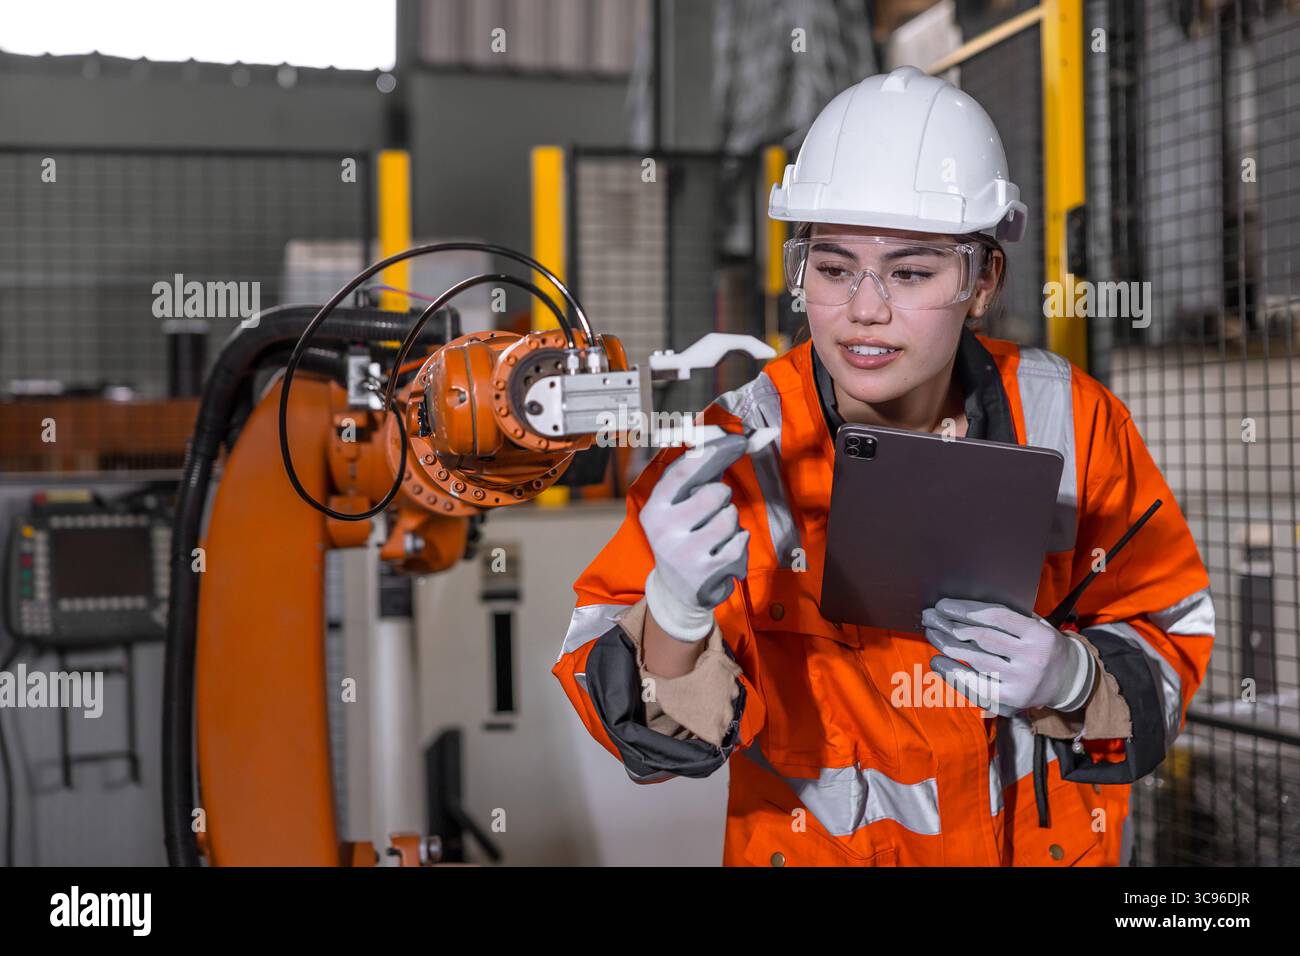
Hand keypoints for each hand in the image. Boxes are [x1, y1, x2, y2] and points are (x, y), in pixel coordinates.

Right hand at [639, 433, 751, 641]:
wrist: (677, 593)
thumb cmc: (686, 536)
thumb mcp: (684, 504)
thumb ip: (710, 468)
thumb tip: (758, 434)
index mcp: (654, 506)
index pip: (685, 470)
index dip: (716, 451)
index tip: (741, 441)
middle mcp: (663, 528)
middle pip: (715, 492)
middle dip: (723, 499)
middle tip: (709, 516)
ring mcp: (682, 552)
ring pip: (731, 517)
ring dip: (732, 525)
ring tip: (715, 540)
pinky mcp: (704, 572)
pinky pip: (740, 543)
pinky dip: (738, 547)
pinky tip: (721, 558)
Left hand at [920, 598, 1095, 716]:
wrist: (1069, 680)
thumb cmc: (1043, 646)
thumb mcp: (1036, 625)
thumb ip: (1008, 618)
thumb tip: (963, 607)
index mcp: (1038, 635)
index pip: (996, 617)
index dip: (966, 610)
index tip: (943, 605)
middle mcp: (1031, 658)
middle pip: (983, 638)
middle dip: (951, 625)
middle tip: (929, 617)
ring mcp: (1021, 681)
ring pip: (977, 660)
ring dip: (948, 645)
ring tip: (931, 634)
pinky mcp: (1011, 699)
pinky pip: (976, 685)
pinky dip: (953, 673)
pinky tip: (937, 662)